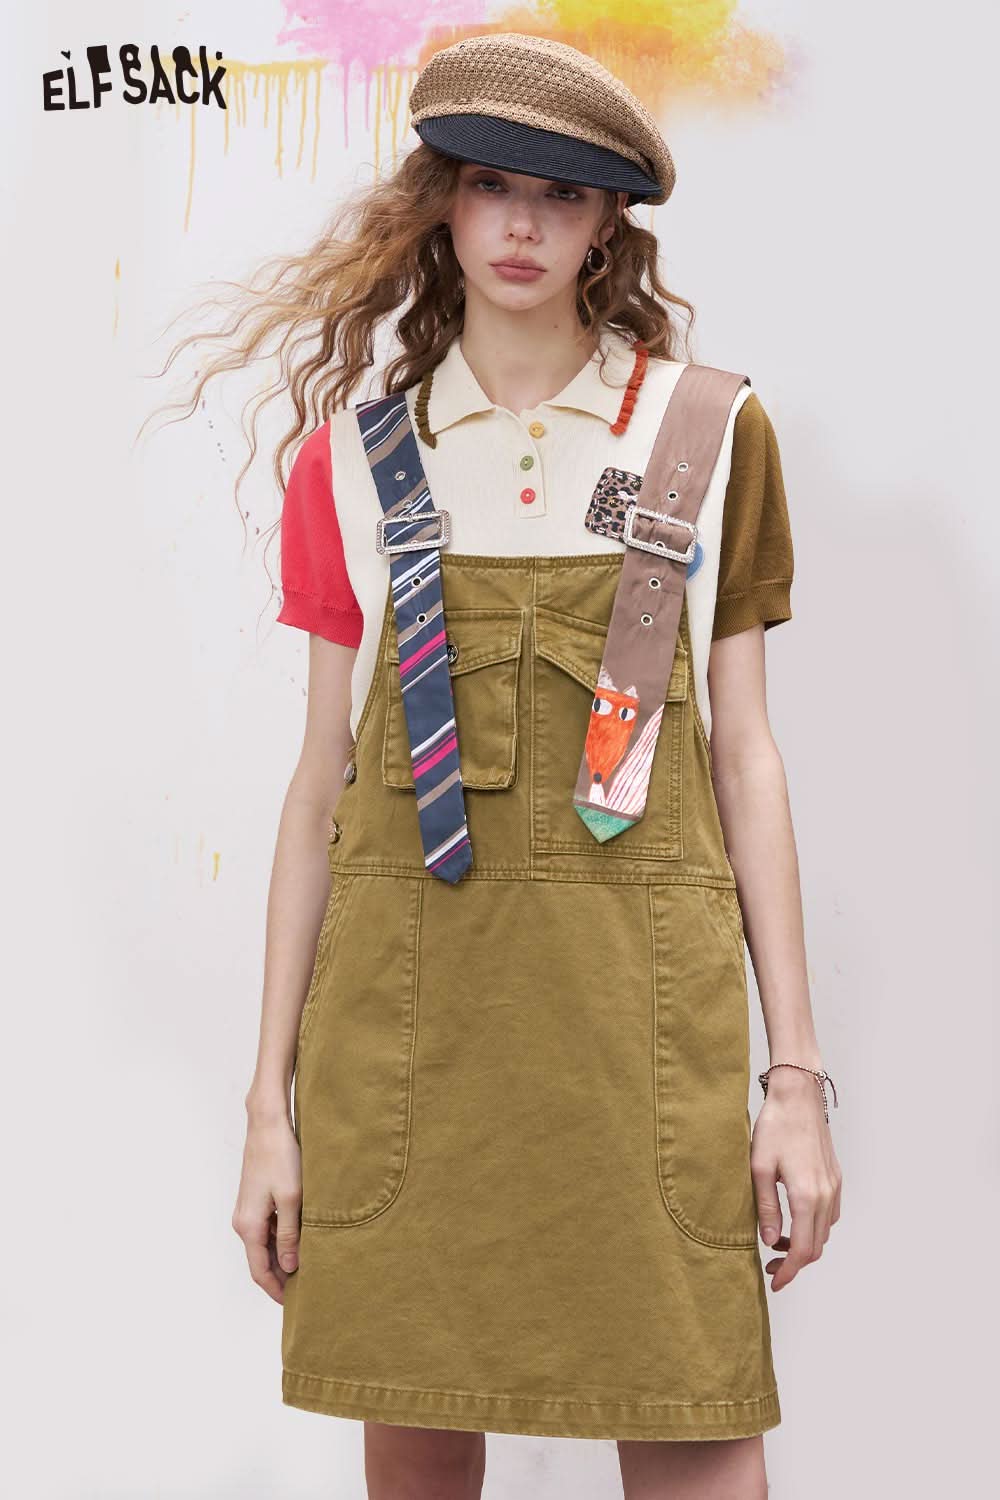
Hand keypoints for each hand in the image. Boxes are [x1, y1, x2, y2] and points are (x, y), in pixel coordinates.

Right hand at [231, 1100, 302, 1303]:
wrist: (267, 1125)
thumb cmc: (281, 1157)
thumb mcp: (291, 1199)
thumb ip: (289, 1235)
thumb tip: (289, 1266)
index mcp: (249, 1226)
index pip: (260, 1271)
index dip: (276, 1290)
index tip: (295, 1303)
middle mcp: (243, 1222)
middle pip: (260, 1261)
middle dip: (280, 1277)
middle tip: (306, 1289)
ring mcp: (247, 1211)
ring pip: (264, 1245)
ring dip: (281, 1258)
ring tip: (307, 1267)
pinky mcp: (254, 1200)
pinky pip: (266, 1230)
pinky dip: (280, 1241)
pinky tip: (300, 1241)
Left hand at [750, 1068, 841, 1290]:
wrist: (798, 1096)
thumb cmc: (774, 1127)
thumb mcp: (759, 1168)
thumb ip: (766, 1208)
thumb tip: (769, 1241)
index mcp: (806, 1195)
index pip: (803, 1250)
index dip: (789, 1273)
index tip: (775, 1282)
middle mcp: (826, 1195)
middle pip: (817, 1246)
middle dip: (795, 1263)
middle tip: (771, 1266)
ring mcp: (834, 1186)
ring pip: (824, 1231)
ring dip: (805, 1244)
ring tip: (778, 1241)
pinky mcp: (835, 1177)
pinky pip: (829, 1214)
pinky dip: (814, 1226)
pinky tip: (795, 1219)